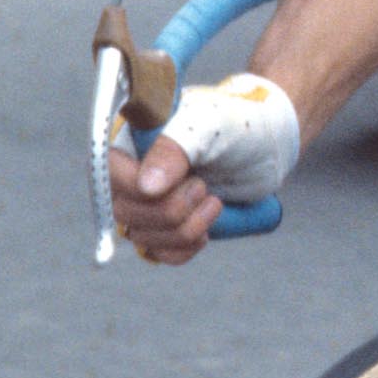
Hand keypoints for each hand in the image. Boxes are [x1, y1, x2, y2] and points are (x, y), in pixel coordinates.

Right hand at [109, 74, 298, 264]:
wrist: (267, 143)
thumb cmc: (237, 123)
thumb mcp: (209, 126)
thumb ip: (173, 150)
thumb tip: (146, 188)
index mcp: (129, 138)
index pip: (110, 175)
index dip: (145, 188)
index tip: (192, 178)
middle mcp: (129, 171)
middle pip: (125, 212)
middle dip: (173, 209)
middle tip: (205, 186)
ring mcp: (145, 202)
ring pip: (142, 238)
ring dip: (185, 229)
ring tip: (214, 202)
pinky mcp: (165, 227)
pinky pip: (158, 254)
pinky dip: (185, 248)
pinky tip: (206, 228)